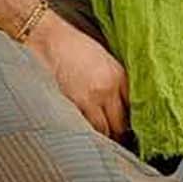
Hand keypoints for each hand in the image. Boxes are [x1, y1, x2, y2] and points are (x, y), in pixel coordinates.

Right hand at [27, 8, 128, 140]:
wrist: (47, 38)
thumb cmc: (72, 47)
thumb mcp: (103, 60)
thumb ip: (114, 82)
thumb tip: (119, 106)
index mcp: (119, 76)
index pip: (135, 109)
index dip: (131, 123)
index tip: (126, 131)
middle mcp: (109, 89)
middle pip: (121, 124)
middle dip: (117, 135)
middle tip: (113, 142)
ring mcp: (91, 98)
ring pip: (104, 130)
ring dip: (102, 138)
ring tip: (98, 143)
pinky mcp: (73, 104)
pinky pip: (85, 128)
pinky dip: (85, 134)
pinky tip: (83, 136)